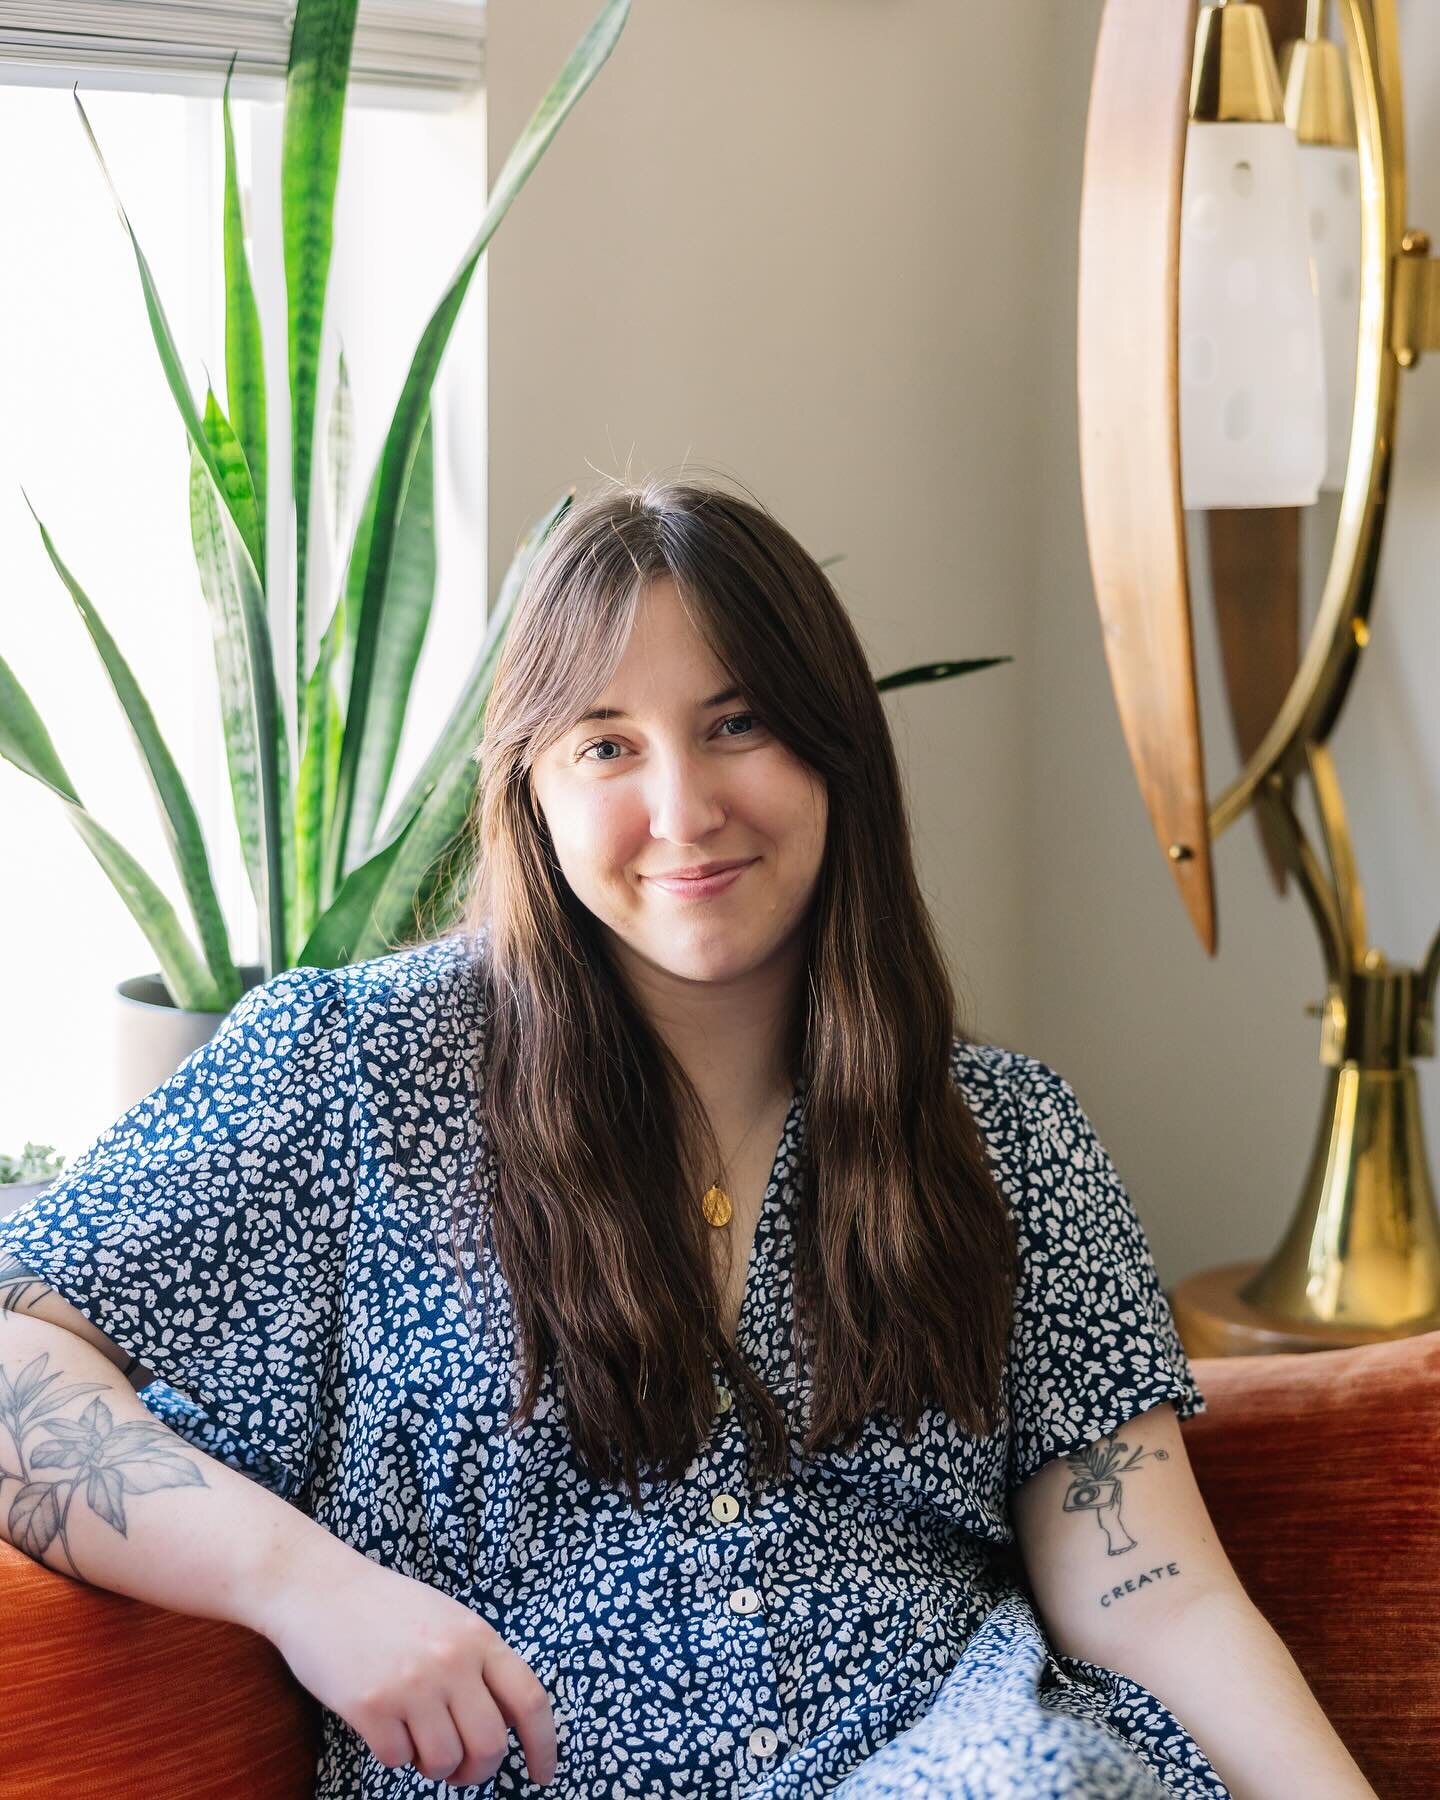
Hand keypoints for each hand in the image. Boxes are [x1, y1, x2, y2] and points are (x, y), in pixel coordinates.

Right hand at [260, 1543, 557, 1787]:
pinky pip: (398, 1760)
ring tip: (416, 1739)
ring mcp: (411, 1685)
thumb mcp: (447, 1619)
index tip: (542, 1773)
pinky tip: (384, 1726)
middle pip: (490, 1745)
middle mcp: (451, 1661)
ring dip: (434, 1766)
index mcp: (477, 1637)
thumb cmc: (385, 1607)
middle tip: (462, 1771)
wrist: (320, 1588)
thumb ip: (478, 1663)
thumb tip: (505, 1724)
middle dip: (479, 1771)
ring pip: (444, 1761)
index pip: (529, 1699)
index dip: (543, 1744)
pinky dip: (395, 1755)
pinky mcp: (371, 1707)